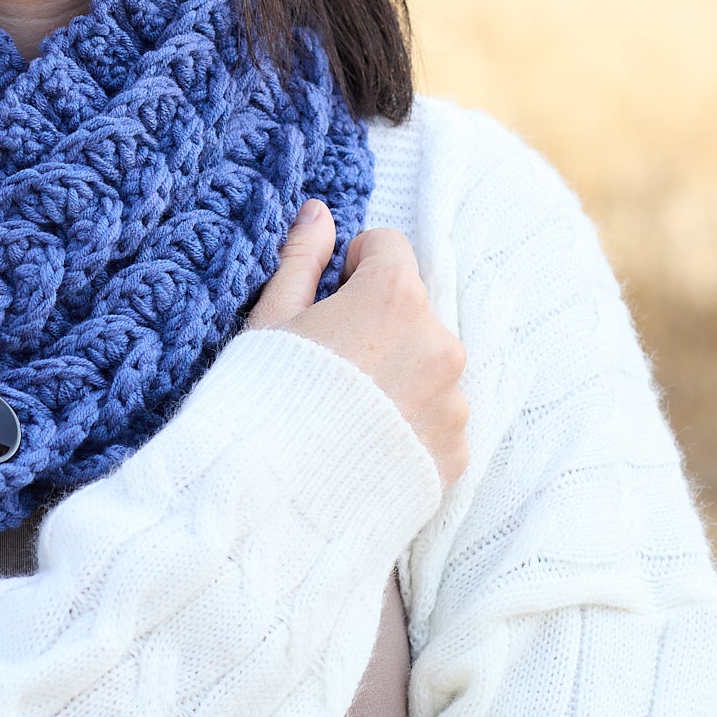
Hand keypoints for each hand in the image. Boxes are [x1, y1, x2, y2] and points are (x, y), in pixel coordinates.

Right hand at [246, 200, 468, 488]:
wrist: (273, 502)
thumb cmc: (261, 400)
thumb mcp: (270, 321)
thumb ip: (302, 260)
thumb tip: (320, 213)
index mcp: (393, 297)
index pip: (388, 246)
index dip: (350, 268)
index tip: (324, 302)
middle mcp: (439, 343)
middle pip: (411, 310)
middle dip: (378, 325)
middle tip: (328, 367)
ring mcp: (453, 402)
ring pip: (427, 366)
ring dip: (397, 375)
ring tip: (344, 414)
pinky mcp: (455, 452)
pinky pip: (436, 420)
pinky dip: (408, 425)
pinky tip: (363, 445)